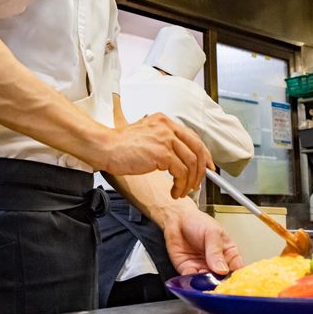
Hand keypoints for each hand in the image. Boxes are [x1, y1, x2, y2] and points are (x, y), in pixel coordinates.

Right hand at [95, 113, 213, 198]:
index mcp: (164, 121)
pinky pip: (181, 172)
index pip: (193, 137)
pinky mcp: (161, 153)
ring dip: (189, 182)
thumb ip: (162, 140)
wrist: (105, 146)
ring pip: (191, 163)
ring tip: (182, 191)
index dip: (204, 154)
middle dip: (201, 170)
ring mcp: (165, 139)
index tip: (207, 167)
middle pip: (197, 149)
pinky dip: (180, 185)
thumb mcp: (145, 134)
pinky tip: (174, 191)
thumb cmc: (120, 144)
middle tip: (198, 183)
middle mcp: (167, 127)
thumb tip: (179, 157)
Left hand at [163, 208, 243, 275]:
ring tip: (205, 279)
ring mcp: (203, 268)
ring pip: (208, 283)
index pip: (237, 268)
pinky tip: (193, 278)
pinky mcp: (189, 270)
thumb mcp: (212, 232)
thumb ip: (216, 251)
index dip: (236, 276)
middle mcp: (217, 263)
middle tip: (218, 282)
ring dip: (206, 284)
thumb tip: (222, 269)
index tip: (232, 280)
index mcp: (228, 252)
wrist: (177, 219)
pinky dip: (192, 283)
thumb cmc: (197, 221)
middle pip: (223, 279)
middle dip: (220, 283)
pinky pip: (192, 281)